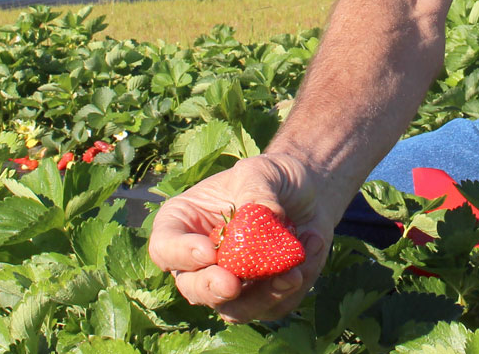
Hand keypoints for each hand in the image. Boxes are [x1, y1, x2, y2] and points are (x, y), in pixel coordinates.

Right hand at [147, 152, 334, 322]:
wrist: (310, 195)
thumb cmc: (275, 177)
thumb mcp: (262, 170)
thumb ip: (256, 188)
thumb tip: (262, 215)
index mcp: (184, 225)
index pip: (165, 248)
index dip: (181, 255)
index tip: (207, 252)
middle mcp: (200, 261)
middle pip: (192, 288)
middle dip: (213, 289)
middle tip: (233, 284)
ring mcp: (230, 283)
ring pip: (234, 309)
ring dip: (262, 296)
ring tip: (294, 270)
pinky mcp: (262, 298)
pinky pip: (273, 306)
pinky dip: (295, 283)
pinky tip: (313, 244)